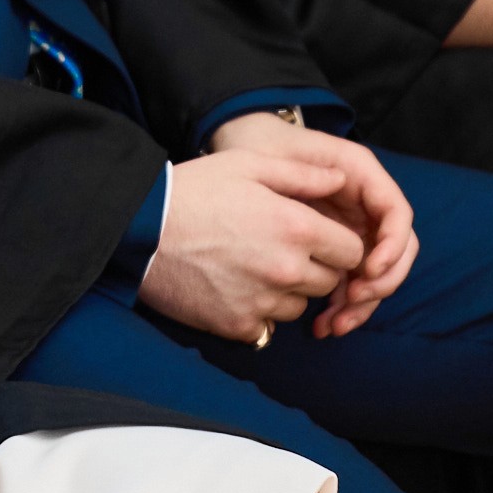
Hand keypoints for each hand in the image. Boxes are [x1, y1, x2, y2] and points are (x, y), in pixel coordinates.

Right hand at [141, 125, 413, 344]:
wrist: (139, 229)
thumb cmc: (194, 190)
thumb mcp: (248, 165)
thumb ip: (302, 174)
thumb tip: (340, 180)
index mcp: (296, 227)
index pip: (353, 251)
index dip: (338, 243)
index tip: (316, 237)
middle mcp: (287, 269)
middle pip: (330, 281)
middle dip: (316, 267)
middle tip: (280, 249)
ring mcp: (263, 301)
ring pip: (300, 306)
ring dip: (288, 292)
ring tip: (253, 267)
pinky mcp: (238, 325)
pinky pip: (268, 326)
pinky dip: (257, 312)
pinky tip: (234, 288)